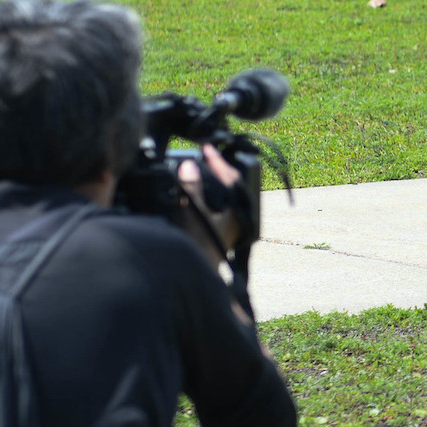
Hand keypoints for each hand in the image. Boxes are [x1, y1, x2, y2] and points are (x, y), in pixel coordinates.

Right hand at [174, 145, 244, 269]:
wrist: (199, 277)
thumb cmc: (199, 249)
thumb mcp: (193, 216)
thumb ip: (192, 190)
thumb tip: (190, 167)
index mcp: (236, 211)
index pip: (232, 177)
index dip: (218, 161)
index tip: (206, 149)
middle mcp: (237, 218)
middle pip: (231, 186)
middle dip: (218, 171)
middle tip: (204, 158)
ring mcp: (230, 227)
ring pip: (225, 198)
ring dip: (213, 185)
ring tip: (198, 172)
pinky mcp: (221, 235)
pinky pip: (218, 209)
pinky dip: (207, 198)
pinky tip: (193, 196)